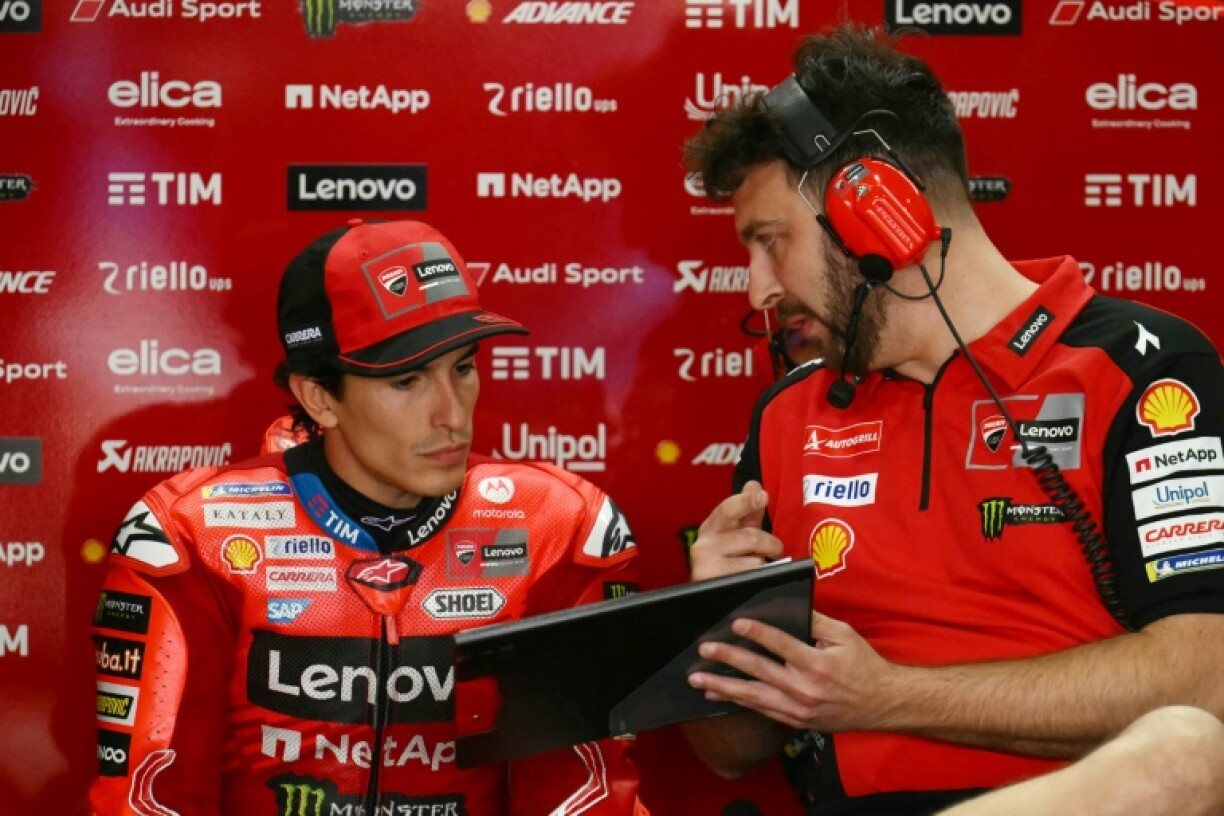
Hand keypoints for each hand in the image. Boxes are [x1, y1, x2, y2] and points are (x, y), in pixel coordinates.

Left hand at [688, 611, 902, 732]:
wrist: (882, 704)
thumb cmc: (864, 665)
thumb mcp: (845, 635)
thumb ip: (815, 621)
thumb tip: (789, 606)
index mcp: (818, 664)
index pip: (781, 644)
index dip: (758, 633)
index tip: (736, 623)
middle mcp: (806, 689)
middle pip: (760, 672)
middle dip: (729, 659)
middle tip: (705, 650)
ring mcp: (799, 709)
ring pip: (754, 697)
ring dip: (723, 687)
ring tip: (698, 679)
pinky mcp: (796, 721)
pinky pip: (762, 710)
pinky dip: (738, 702)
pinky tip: (718, 694)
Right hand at [689, 481, 784, 581]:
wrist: (712, 595)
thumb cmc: (727, 560)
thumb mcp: (737, 534)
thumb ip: (748, 511)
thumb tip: (754, 484)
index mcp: (710, 528)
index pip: (727, 509)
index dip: (746, 501)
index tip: (763, 496)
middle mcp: (703, 546)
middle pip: (750, 537)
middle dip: (770, 543)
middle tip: (775, 549)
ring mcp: (706, 568)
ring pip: (755, 562)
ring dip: (763, 564)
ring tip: (758, 567)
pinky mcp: (715, 587)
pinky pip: (752, 579)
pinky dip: (759, 579)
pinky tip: (752, 580)